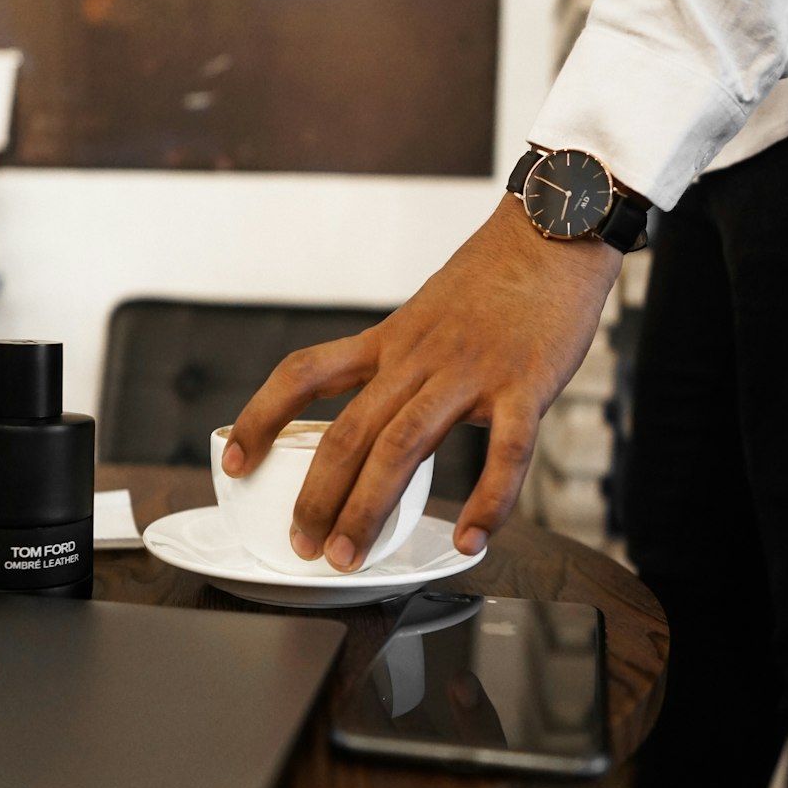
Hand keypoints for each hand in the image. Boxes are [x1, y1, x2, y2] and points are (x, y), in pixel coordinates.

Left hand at [224, 196, 622, 569]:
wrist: (554, 230)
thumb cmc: (497, 277)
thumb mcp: (428, 312)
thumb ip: (405, 361)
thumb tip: (386, 414)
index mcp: (391, 340)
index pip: (305, 374)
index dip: (261, 418)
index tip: (233, 459)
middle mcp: (419, 358)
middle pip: (349, 431)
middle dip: (317, 497)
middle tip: (302, 546)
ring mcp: (471, 372)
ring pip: (404, 447)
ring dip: (369, 509)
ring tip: (350, 557)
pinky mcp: (525, 385)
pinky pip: (505, 453)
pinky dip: (488, 502)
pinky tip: (473, 541)